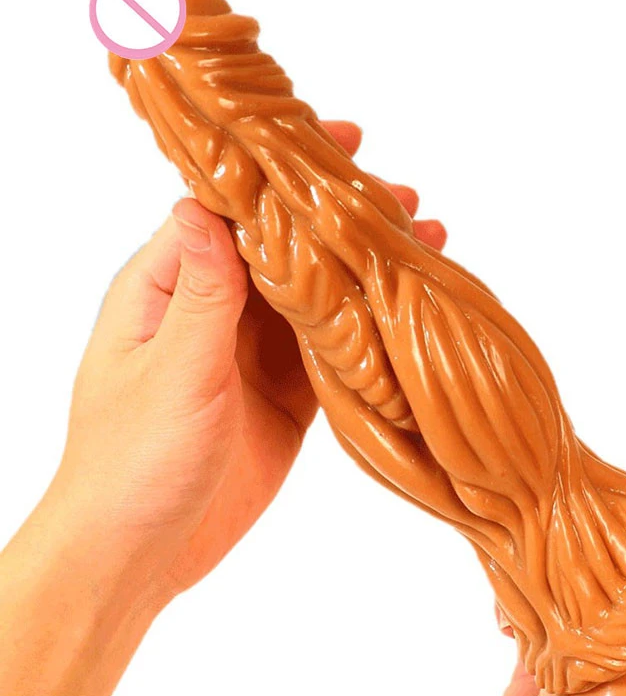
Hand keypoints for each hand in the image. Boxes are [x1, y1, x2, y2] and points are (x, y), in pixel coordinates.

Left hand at [49, 119, 446, 599]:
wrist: (139, 551)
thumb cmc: (133, 461)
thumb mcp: (171, 370)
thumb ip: (202, 293)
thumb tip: (206, 203)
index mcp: (170, 286)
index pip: (229, 209)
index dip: (279, 174)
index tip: (333, 143)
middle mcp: (214, 310)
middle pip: (285, 249)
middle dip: (339, 223)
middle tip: (401, 201)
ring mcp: (253, 353)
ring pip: (317, 298)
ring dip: (363, 274)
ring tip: (423, 246)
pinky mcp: (285, 395)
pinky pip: (331, 353)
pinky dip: (367, 333)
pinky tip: (404, 314)